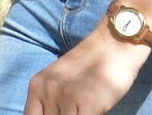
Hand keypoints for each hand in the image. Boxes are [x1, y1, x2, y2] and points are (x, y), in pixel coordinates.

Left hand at [22, 29, 150, 114]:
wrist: (114, 45)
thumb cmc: (91, 66)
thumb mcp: (60, 80)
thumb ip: (50, 101)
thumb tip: (50, 113)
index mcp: (37, 86)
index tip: (58, 114)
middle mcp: (47, 91)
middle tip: (74, 110)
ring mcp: (66, 97)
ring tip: (83, 110)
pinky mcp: (88, 103)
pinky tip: (94, 113)